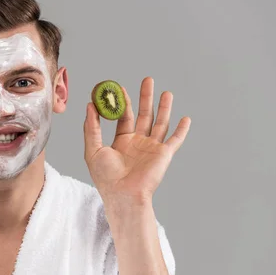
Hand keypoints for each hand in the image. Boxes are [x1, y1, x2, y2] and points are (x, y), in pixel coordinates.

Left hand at [83, 77, 190, 203]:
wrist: (122, 195)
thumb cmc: (105, 177)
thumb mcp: (92, 149)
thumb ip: (91, 127)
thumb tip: (89, 105)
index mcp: (122, 141)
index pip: (123, 116)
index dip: (122, 102)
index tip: (119, 87)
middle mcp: (138, 142)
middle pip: (143, 114)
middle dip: (145, 97)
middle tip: (147, 79)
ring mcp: (152, 148)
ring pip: (160, 123)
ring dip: (164, 108)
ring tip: (166, 92)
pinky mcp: (164, 154)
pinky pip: (175, 140)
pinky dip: (181, 129)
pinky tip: (185, 118)